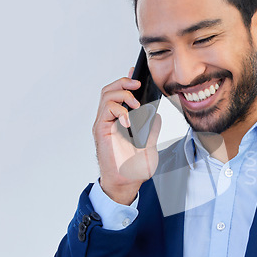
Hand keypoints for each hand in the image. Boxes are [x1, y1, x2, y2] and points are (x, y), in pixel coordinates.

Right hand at [92, 69, 161, 204]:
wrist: (127, 183)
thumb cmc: (135, 167)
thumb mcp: (150, 145)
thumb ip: (151, 130)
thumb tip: (155, 116)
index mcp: (120, 121)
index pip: (120, 94)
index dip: (126, 81)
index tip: (136, 73)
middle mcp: (110, 120)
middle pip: (110, 90)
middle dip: (123, 82)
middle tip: (137, 83)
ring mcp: (104, 124)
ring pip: (106, 96)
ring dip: (122, 93)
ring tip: (135, 103)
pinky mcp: (101, 130)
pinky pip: (106, 111)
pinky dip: (119, 109)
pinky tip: (128, 119)